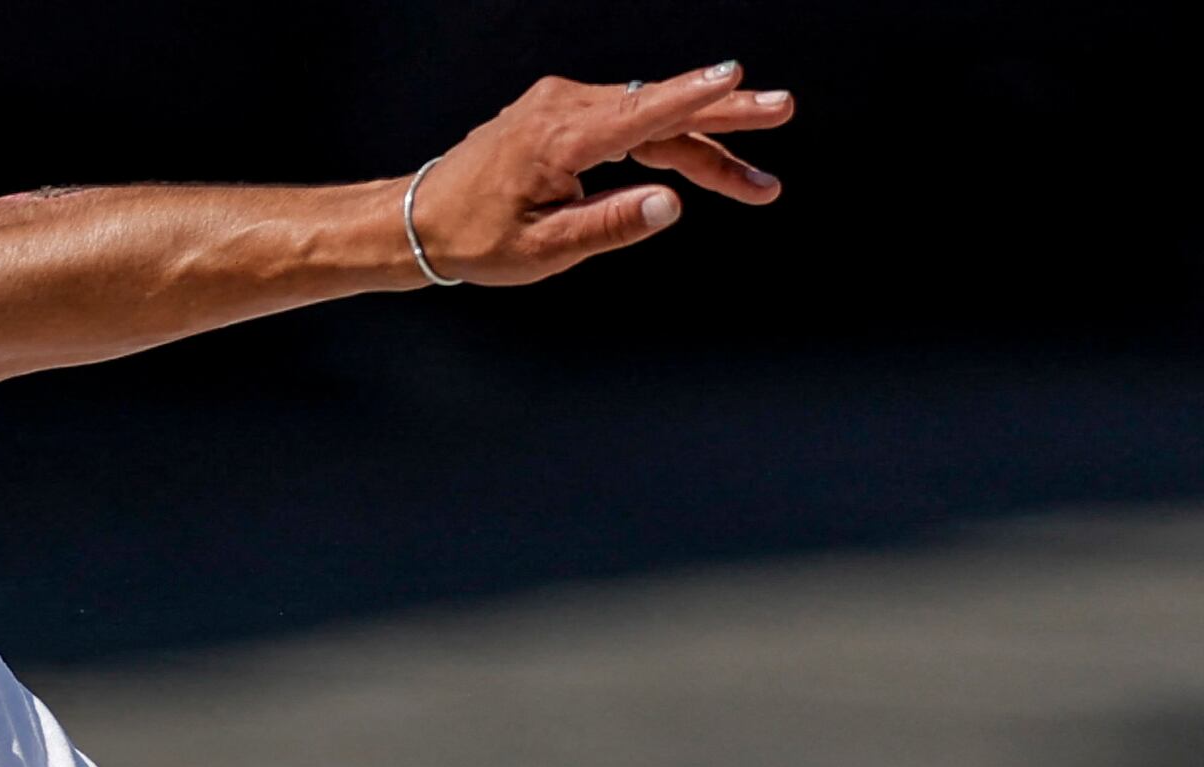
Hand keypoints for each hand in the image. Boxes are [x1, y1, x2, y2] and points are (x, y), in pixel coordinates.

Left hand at [405, 64, 791, 287]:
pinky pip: (628, 123)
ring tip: (756, 181)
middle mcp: (564, 108)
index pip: (639, 113)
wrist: (422, 219)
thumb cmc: (476, 238)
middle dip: (724, 115)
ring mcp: (563, 106)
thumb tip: (670, 207)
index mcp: (559, 139)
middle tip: (781, 110)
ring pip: (649, 120)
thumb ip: (610, 227)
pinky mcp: (564, 115)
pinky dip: (667, 141)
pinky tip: (702, 164)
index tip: (737, 78)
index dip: (692, 96)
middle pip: (657, 109)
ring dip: (704, 144)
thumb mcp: (544, 251)